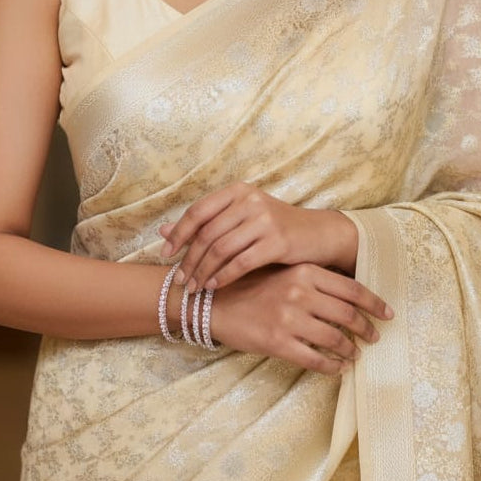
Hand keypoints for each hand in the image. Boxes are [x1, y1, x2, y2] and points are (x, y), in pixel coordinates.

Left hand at [159, 181, 358, 290]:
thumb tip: (162, 231)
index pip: (198, 211)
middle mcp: (250, 201)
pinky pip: (241, 262)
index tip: (165, 254)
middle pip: (207, 233)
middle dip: (189, 259)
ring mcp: (265, 220)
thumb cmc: (275, 228)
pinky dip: (224, 276)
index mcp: (238, 191)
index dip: (178, 234)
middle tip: (180, 281)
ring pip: (221, 249)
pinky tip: (215, 287)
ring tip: (194, 289)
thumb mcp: (240, 219)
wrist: (318, 234)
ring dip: (203, 272)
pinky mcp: (278, 241)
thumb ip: (205, 223)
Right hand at [211, 263, 392, 374]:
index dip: (375, 302)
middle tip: (375, 337)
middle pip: (348, 314)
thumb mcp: (283, 272)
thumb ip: (312, 278)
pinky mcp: (278, 343)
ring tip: (355, 355)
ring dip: (350, 350)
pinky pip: (315, 360)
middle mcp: (299, 292)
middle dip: (367, 328)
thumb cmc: (250, 285)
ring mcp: (289, 319)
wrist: (214, 302)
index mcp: (304, 272)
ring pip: (334, 339)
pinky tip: (337, 369)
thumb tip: (348, 294)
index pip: (351, 289)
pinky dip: (331, 367)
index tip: (388, 312)